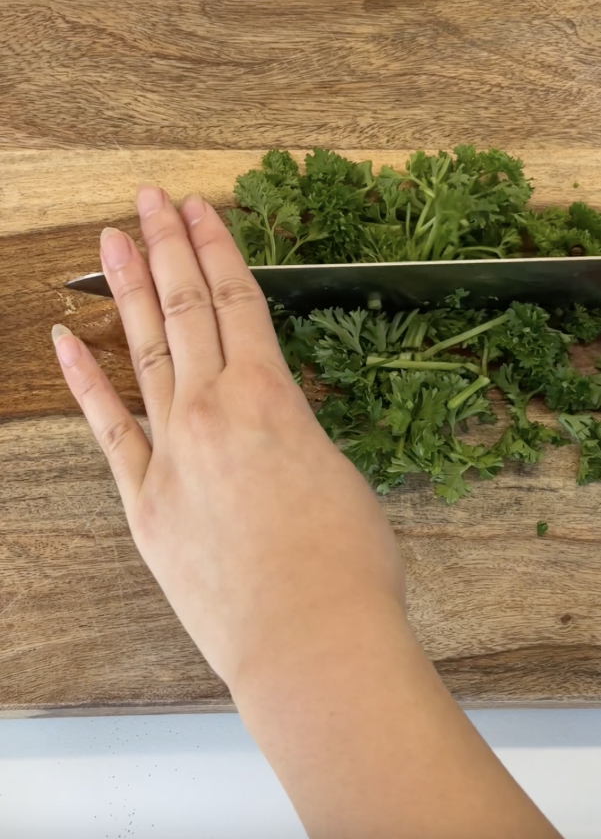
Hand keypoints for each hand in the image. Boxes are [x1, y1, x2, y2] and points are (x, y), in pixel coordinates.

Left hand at [52, 184, 404, 690]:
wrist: (311, 639)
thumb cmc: (346, 563)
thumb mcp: (336, 470)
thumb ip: (294, 428)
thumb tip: (273, 410)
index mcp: (271, 397)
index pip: (238, 300)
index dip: (217, 248)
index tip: (199, 209)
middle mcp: (214, 410)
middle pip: (187, 309)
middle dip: (169, 246)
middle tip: (150, 200)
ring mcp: (172, 452)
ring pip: (146, 352)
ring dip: (130, 292)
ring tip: (112, 242)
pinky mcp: (144, 501)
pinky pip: (108, 428)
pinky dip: (85, 381)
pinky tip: (66, 339)